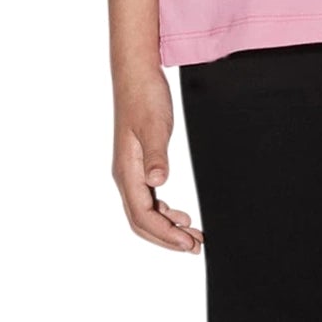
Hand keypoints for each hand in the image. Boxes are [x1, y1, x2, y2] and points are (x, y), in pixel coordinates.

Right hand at [113, 67, 203, 253]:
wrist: (136, 75)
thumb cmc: (144, 97)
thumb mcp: (154, 126)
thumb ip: (156, 156)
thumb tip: (157, 183)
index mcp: (127, 171)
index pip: (143, 216)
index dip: (165, 234)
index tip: (189, 243)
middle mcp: (126, 176)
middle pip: (141, 221)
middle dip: (167, 238)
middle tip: (196, 246)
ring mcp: (131, 171)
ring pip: (145, 212)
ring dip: (168, 227)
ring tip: (193, 236)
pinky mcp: (139, 165)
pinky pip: (148, 199)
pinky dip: (165, 212)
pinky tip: (180, 214)